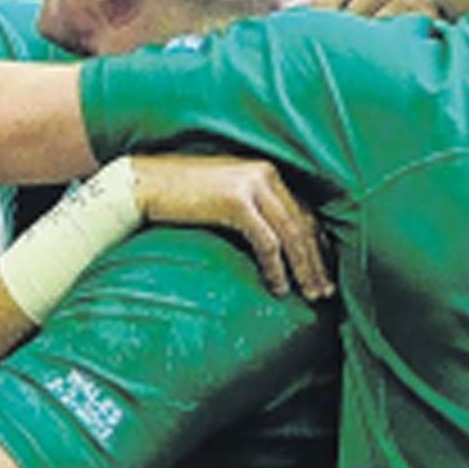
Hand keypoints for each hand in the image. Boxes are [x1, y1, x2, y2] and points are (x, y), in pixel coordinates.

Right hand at [130, 154, 331, 300]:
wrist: (144, 183)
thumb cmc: (178, 195)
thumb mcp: (222, 199)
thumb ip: (249, 212)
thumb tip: (270, 246)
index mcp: (265, 172)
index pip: (302, 212)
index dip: (317, 245)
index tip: (323, 272)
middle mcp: (265, 175)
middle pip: (303, 224)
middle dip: (316, 261)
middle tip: (324, 292)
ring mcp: (252, 186)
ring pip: (292, 234)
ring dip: (304, 268)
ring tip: (310, 295)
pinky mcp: (236, 202)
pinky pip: (267, 242)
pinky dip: (277, 268)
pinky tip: (279, 288)